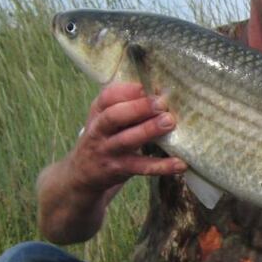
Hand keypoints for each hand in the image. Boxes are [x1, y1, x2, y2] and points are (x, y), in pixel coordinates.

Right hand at [69, 82, 186, 193]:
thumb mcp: (106, 119)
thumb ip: (127, 105)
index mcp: (98, 112)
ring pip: (127, 140)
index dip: (128, 90)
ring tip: (170, 122)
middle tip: (161, 102)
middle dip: (138, 108)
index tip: (148, 86)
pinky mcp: (119, 169)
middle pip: (114, 116)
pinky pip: (142, 167)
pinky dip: (162, 166)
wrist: (81, 175)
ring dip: (149, 130)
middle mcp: (99, 130)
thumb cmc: (104, 138)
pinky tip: (180, 163)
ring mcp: (108, 150)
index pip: (107, 97)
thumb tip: (161, 92)